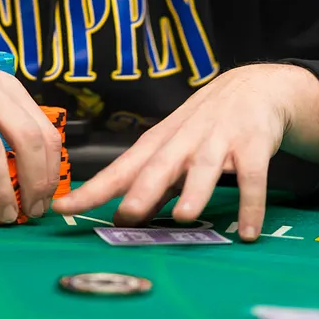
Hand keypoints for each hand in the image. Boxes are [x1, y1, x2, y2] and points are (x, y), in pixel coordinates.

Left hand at [51, 64, 318, 241]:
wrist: (255, 87)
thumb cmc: (205, 125)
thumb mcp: (174, 150)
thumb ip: (152, 184)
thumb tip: (120, 218)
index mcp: (160, 143)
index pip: (121, 168)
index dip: (93, 189)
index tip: (63, 207)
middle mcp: (185, 139)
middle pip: (160, 163)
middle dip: (144, 189)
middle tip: (128, 214)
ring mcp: (220, 139)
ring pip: (205, 166)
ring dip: (195, 190)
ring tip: (186, 217)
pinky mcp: (253, 144)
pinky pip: (252, 176)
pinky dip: (250, 202)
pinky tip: (248, 231)